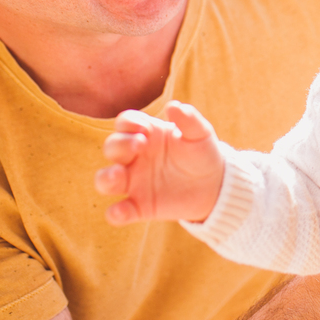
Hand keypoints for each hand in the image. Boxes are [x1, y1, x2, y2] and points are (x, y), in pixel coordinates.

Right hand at [94, 100, 224, 224]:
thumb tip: (174, 106)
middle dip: (119, 145)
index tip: (144, 129)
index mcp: (147, 134)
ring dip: (106, 177)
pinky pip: (119, 211)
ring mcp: (134, 182)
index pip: (125, 123)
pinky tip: (122, 212)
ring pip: (105, 179)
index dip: (128, 123)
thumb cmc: (202, 153)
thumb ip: (189, 119)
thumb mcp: (201, 134)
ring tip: (118, 176)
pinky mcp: (139, 207)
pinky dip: (116, 213)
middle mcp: (134, 157)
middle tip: (139, 145)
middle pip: (112, 147)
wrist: (214, 185)